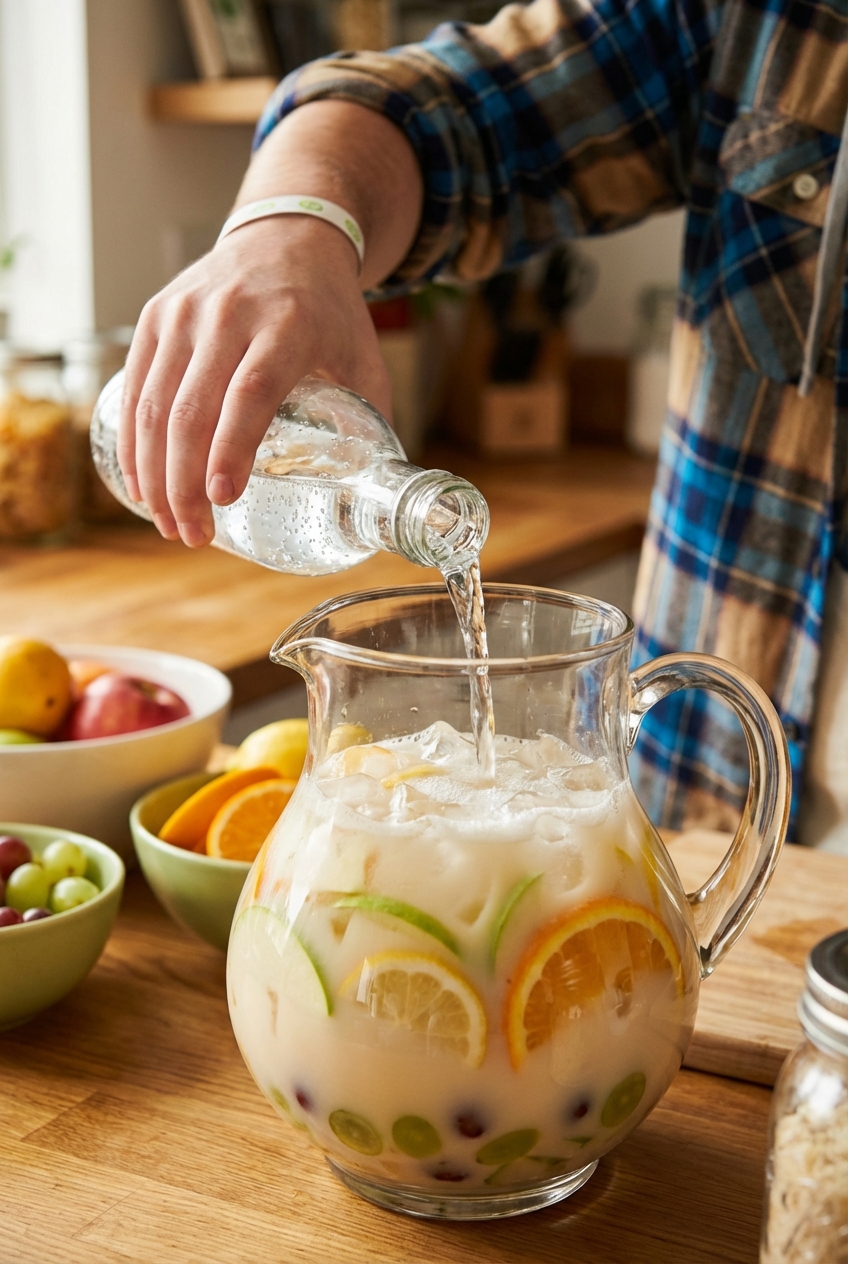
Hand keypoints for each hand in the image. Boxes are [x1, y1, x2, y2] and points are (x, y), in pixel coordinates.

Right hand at [117, 214, 391, 546]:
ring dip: (155, 474)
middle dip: (185, 484)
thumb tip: (381, 495)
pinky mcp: (157, 315)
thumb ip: (374, 421)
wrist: (288, 235)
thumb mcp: (363, 356)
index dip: (232, 449)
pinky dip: (132, 442)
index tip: (223, 498)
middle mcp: (229, 314)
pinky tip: (142, 484)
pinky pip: (134, 387)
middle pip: (193, 410)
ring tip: (169, 523)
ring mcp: (185, 313)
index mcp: (288, 325)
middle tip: (194, 535)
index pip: (251, 392)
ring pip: (154, 404)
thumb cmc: (330, 311)